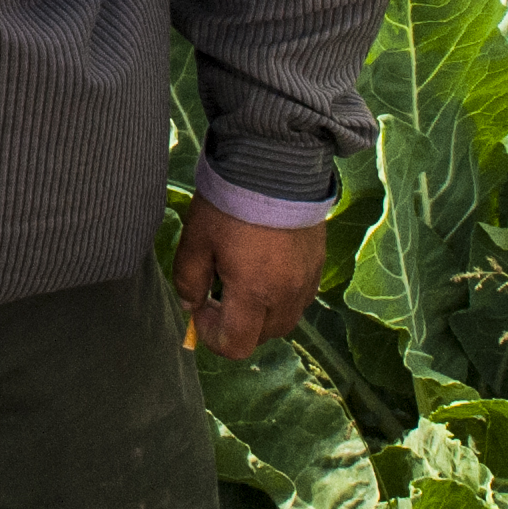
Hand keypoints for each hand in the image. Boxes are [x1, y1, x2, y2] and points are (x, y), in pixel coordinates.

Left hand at [175, 200, 328, 359]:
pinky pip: (301, 297)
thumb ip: (189, 279)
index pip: (236, 345)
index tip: (201, 307)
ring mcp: (307, 280)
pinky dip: (281, 297)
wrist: (277, 163)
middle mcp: (286, 295)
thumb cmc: (231, 202)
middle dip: (237, 326)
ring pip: (285, 320)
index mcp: (254, 293)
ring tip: (244, 282)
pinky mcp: (319, 263)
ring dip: (261, 314)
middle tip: (219, 293)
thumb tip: (191, 304)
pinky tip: (267, 270)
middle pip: (262, 336)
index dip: (212, 336)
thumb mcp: (197, 239)